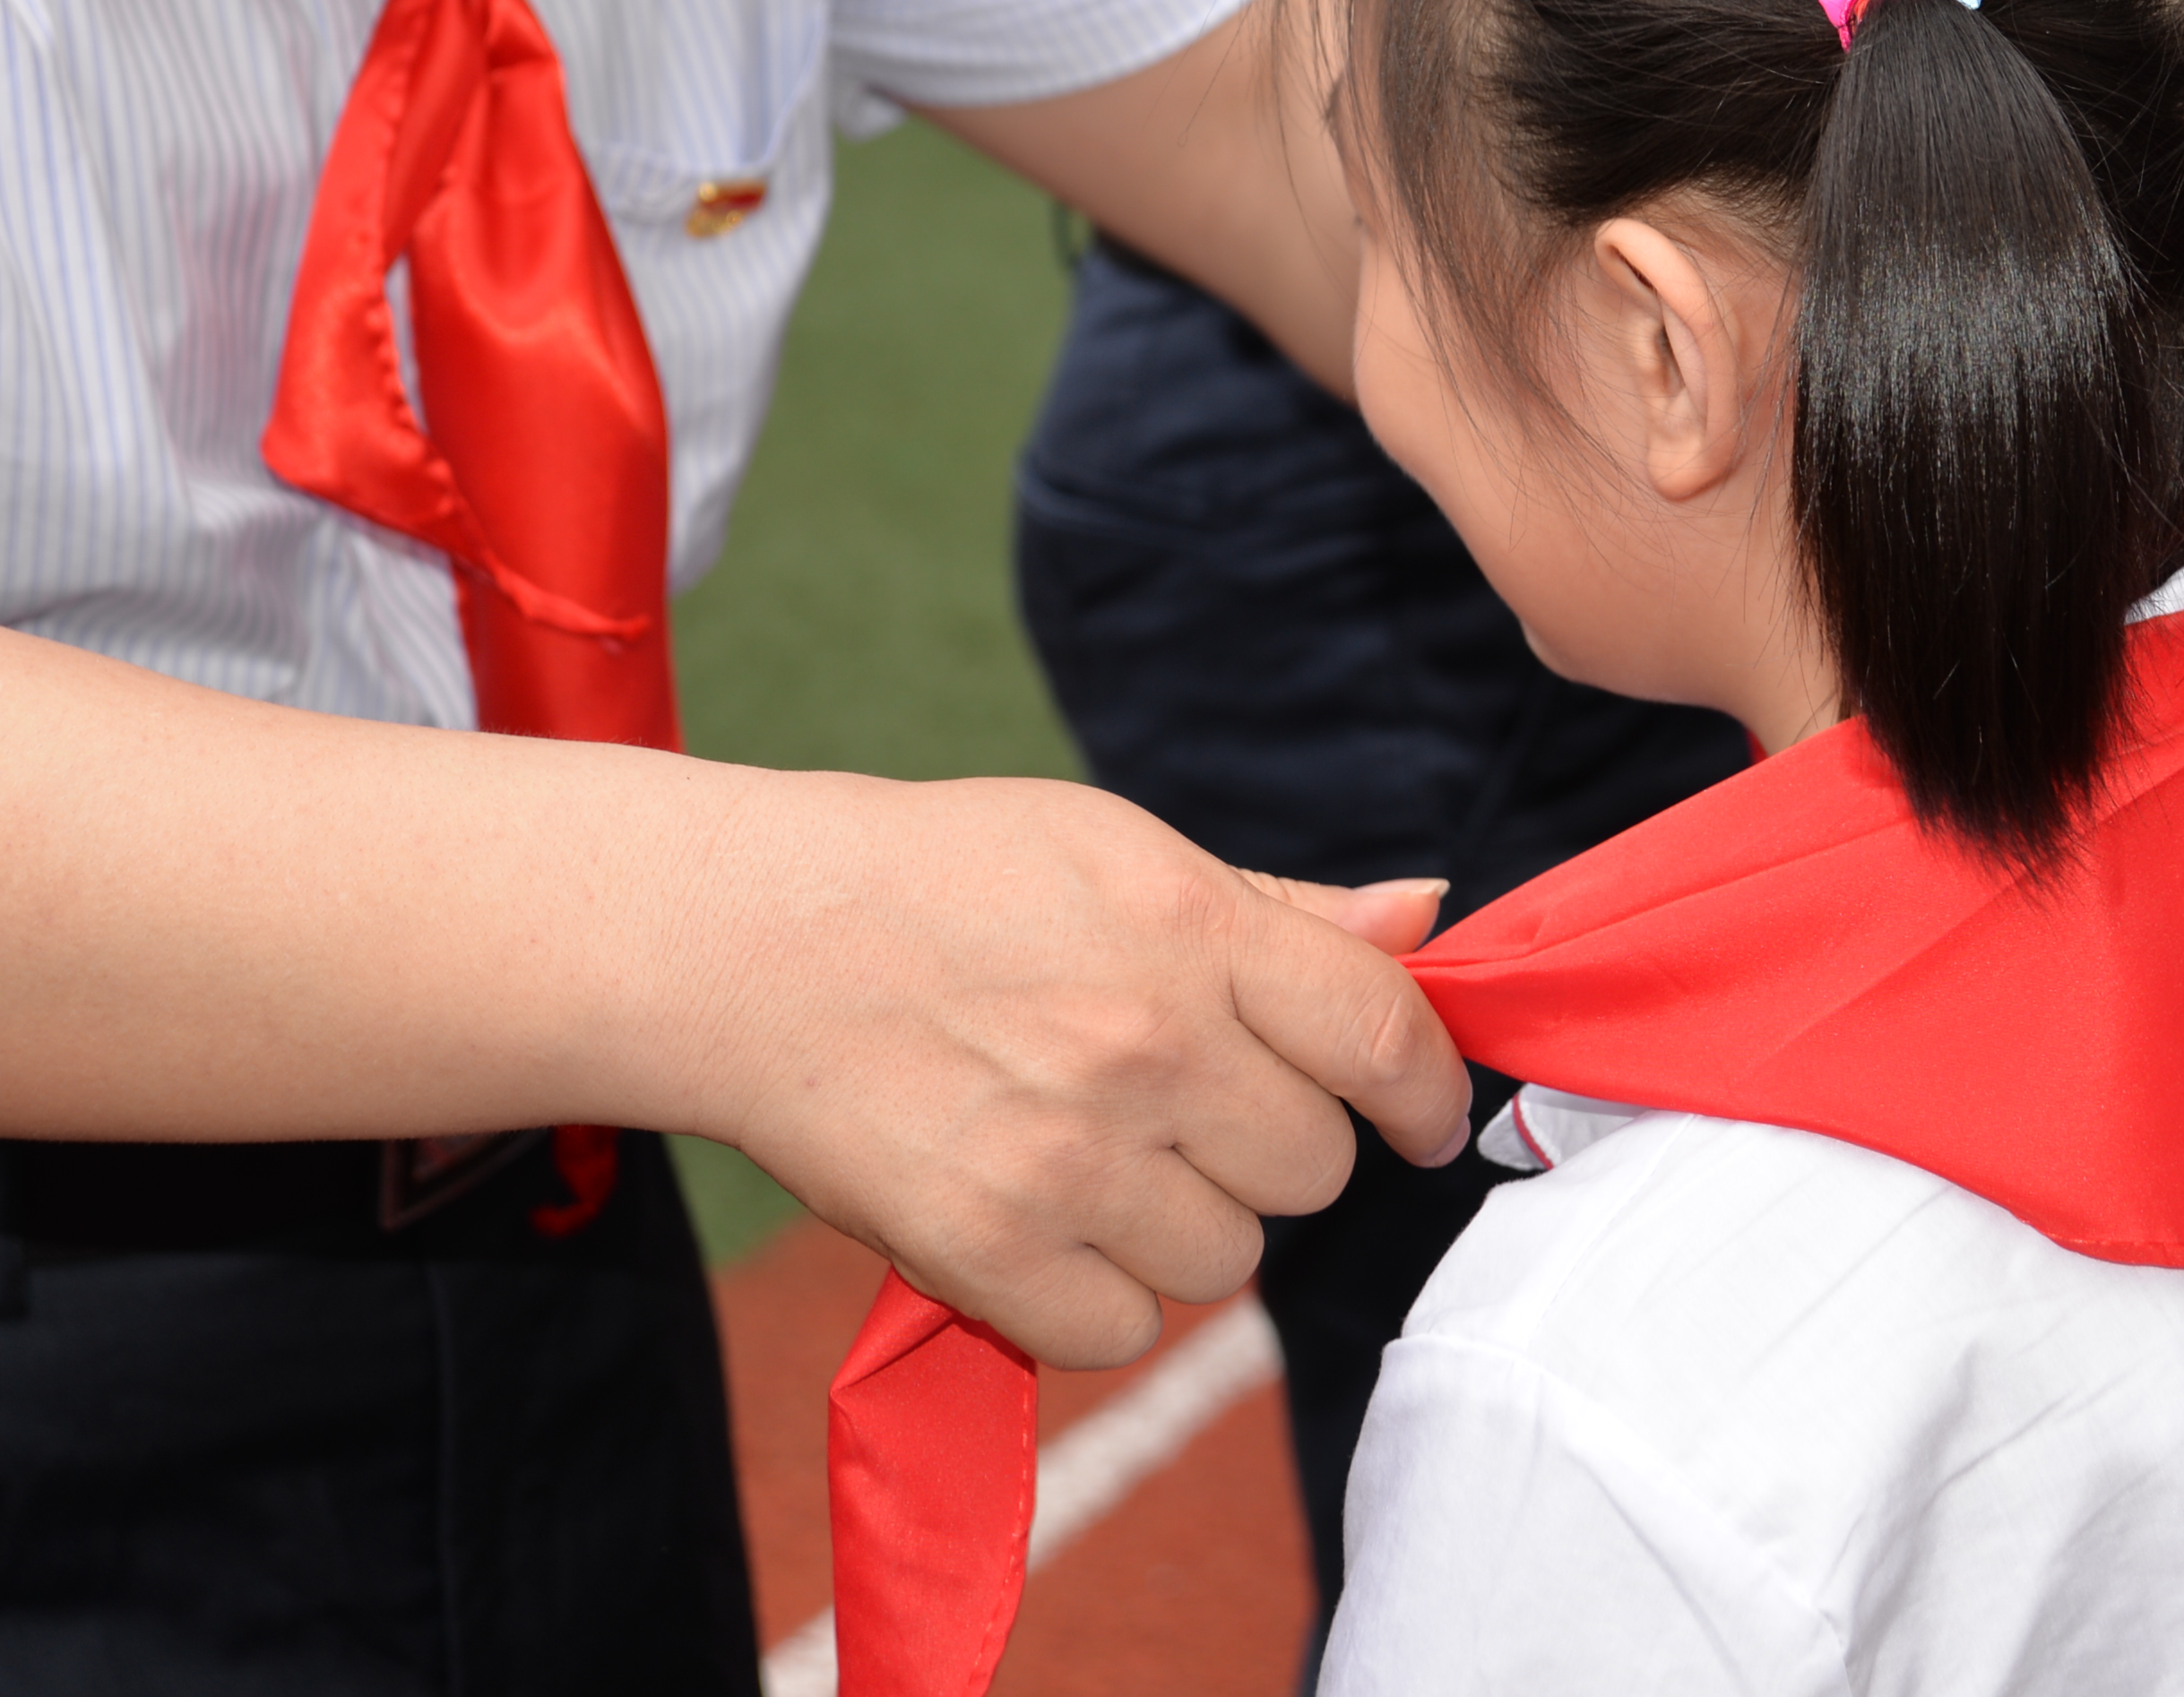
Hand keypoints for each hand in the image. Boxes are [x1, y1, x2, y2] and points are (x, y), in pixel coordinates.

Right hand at [691, 774, 1462, 1372]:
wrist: (756, 942)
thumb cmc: (951, 883)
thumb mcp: (1121, 851)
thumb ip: (1282, 907)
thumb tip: (1426, 917)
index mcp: (1191, 929)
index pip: (1382, 1035)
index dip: (1426, 1091)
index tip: (1421, 1120)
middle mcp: (1145, 1045)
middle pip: (1313, 1170)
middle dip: (1266, 1147)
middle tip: (1181, 1105)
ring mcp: (1067, 1159)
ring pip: (1227, 1261)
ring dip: (1182, 1224)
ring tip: (1094, 1153)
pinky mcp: (987, 1253)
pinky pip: (1124, 1331)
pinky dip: (1097, 1296)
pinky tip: (1043, 1219)